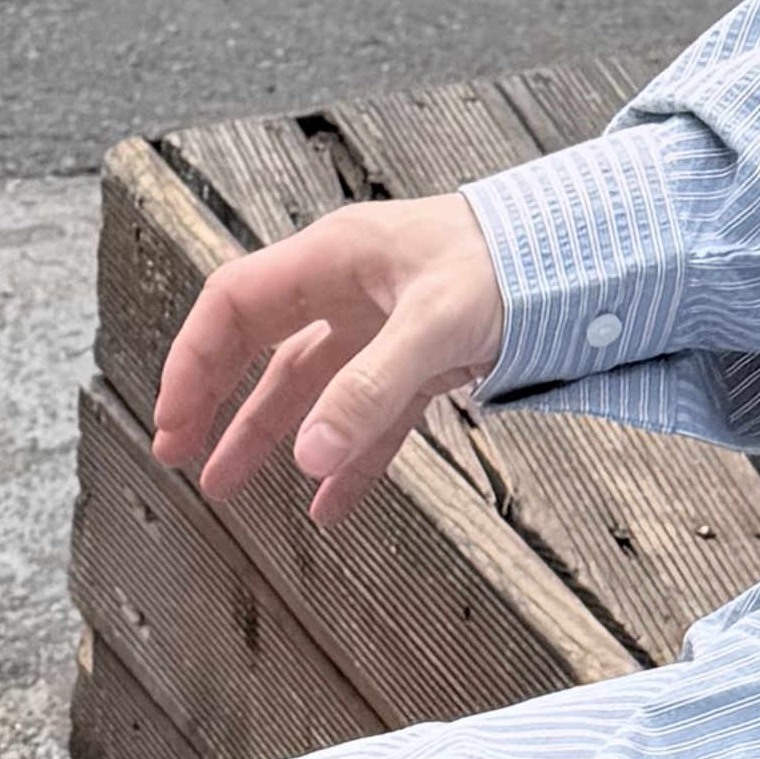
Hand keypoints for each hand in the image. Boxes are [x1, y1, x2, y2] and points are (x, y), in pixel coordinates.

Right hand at [150, 193, 507, 525]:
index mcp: (333, 259)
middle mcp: (349, 291)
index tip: (174, 419)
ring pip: (312, 389)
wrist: (585, 255)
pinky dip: (349, 460)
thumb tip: (309, 456)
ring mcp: (384, 328)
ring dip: (272, 438)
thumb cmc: (511, 261)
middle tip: (181, 453)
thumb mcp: (435, 325)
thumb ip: (370, 391)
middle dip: (218, 403)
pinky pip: (372, 417)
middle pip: (261, 349)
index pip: (233, 307)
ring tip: (229, 487)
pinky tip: (327, 503)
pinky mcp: (423, 361)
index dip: (194, 361)